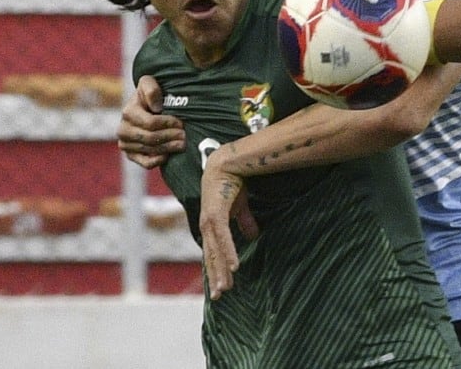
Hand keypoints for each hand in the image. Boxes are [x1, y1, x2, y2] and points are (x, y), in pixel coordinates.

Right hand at [116, 75, 185, 168]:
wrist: (143, 108)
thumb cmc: (149, 95)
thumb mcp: (149, 83)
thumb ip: (151, 89)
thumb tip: (156, 108)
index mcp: (128, 113)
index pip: (150, 123)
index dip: (168, 124)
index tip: (181, 122)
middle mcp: (123, 130)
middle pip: (151, 138)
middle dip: (170, 136)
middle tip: (184, 135)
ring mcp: (125, 144)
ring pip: (149, 150)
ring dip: (168, 147)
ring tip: (182, 143)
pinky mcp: (130, 155)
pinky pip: (144, 163)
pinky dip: (157, 160)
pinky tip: (168, 155)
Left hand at [199, 149, 259, 299]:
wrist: (227, 163)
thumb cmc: (231, 183)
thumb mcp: (240, 206)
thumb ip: (244, 221)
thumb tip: (253, 236)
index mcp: (211, 226)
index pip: (213, 253)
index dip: (216, 269)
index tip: (220, 287)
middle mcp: (207, 226)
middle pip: (212, 257)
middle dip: (216, 277)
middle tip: (220, 297)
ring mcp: (210, 221)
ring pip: (216, 252)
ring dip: (222, 271)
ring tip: (226, 289)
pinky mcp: (216, 214)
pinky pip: (224, 239)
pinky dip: (229, 253)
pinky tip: (235, 267)